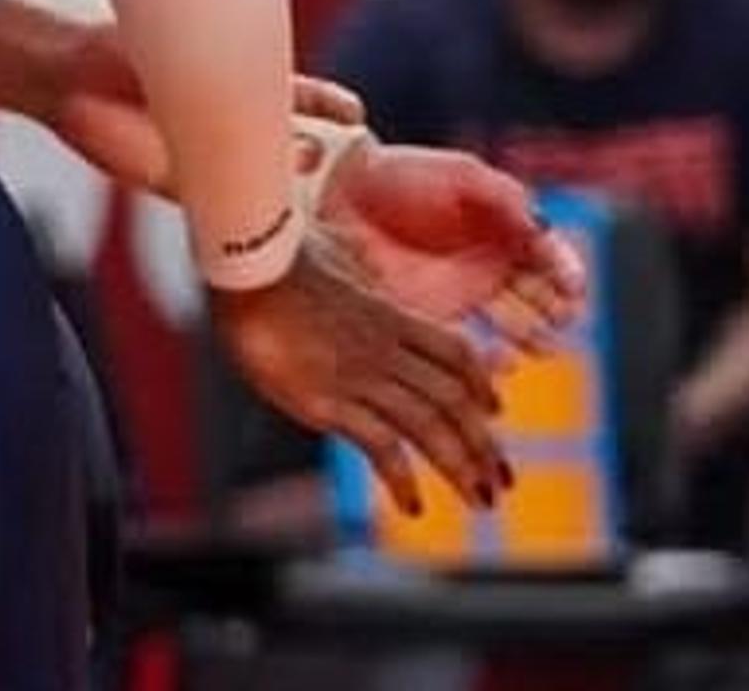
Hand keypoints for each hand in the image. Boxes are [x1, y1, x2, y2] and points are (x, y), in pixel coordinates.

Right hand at [213, 235, 509, 518]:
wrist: (246, 264)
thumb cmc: (275, 253)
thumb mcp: (329, 247)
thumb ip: (348, 255)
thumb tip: (347, 242)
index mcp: (389, 314)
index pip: (455, 353)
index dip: (482, 384)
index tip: (495, 412)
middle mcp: (385, 348)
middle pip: (455, 400)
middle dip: (485, 444)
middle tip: (502, 479)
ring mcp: (360, 375)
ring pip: (431, 426)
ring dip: (462, 467)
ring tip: (480, 499)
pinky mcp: (328, 401)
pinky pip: (381, 447)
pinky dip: (403, 480)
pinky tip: (413, 505)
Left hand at [320, 144, 587, 347]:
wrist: (343, 193)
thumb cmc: (402, 175)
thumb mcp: (459, 175)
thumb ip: (504, 196)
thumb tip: (542, 227)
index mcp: (505, 228)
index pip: (551, 257)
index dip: (566, 273)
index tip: (572, 288)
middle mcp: (491, 265)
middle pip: (538, 296)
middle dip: (554, 311)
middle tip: (558, 321)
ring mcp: (465, 293)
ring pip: (512, 324)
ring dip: (529, 338)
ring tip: (536, 347)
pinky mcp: (435, 316)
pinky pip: (472, 343)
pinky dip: (490, 356)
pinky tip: (501, 362)